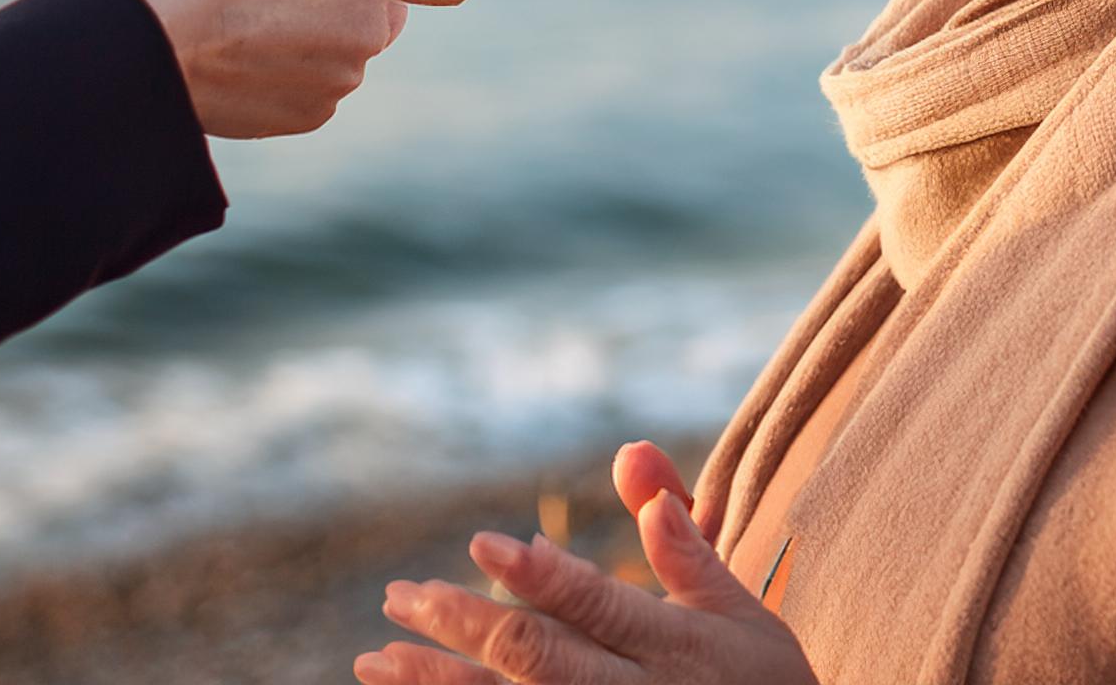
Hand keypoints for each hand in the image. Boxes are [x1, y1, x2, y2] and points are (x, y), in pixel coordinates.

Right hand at [105, 0, 477, 138]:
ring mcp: (338, 80)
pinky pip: (309, 89)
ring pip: (341, 52)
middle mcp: (365, 29)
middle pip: (383, 13)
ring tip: (242, 17)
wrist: (141, 45)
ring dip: (309, 36)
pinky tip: (234, 56)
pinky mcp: (304, 118)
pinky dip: (283, 75)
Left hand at [357, 440, 819, 684]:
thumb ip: (684, 542)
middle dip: (460, 626)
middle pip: (536, 658)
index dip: (539, 575)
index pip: (594, 604)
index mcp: (672, 646)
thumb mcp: (739, 613)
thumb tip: (631, 456)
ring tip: (376, 660)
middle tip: (395, 598)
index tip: (480, 541)